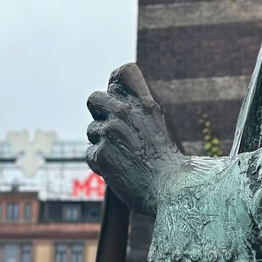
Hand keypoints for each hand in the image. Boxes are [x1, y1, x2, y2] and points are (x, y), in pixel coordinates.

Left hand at [86, 63, 187, 215]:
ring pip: (91, 130)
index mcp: (144, 103)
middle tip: (115, 132)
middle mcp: (126, 113)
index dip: (117, 86)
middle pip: (94, 98)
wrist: (170, 189)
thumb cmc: (164, 157)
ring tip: (123, 156)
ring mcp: (111, 133)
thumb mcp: (157, 120)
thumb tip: (112, 85)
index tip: (121, 100)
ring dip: (102, 142)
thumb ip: (137, 99)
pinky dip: (100, 162)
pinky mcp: (101, 154)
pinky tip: (118, 168)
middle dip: (99, 114)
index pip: (122, 72)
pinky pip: (90, 153)